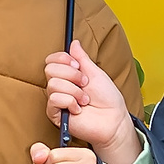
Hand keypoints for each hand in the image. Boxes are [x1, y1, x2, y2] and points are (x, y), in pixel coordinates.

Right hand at [42, 39, 140, 163]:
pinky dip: (71, 102)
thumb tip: (74, 43)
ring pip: (53, 85)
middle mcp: (60, 87)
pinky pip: (55, 99)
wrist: (113, 120)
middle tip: (85, 84)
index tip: (79, 67)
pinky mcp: (55, 114)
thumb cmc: (107, 99)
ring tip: (85, 100)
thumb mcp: (95, 73)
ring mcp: (57, 101)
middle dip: (72, 75)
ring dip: (75, 91)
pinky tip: (79, 109)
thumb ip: (82, 58)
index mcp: (68, 76)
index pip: (52, 60)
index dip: (64, 60)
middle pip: (50, 69)